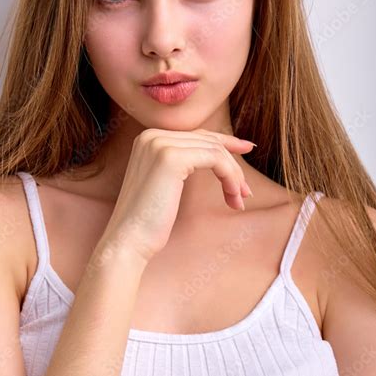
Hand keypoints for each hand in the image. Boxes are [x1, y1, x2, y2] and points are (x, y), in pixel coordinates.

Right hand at [97, 128, 255, 265]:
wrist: (128, 241)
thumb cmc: (148, 221)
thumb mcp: (165, 184)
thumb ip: (182, 163)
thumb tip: (216, 154)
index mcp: (148, 138)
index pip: (196, 135)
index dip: (225, 143)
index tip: (247, 149)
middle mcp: (152, 135)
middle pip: (208, 141)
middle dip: (233, 164)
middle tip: (246, 191)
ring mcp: (160, 144)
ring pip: (215, 150)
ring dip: (234, 176)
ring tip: (239, 200)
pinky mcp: (171, 158)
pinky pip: (215, 159)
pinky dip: (229, 177)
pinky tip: (232, 197)